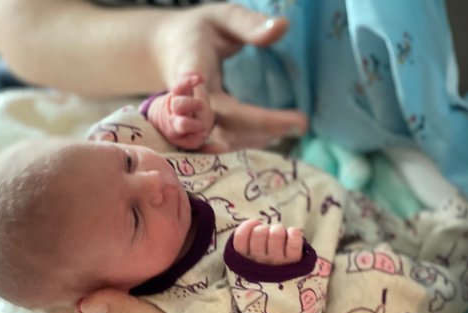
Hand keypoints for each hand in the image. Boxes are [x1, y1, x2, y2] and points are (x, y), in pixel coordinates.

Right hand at [155, 4, 307, 152]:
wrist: (167, 49)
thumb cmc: (198, 31)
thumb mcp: (222, 16)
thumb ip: (248, 23)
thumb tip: (282, 27)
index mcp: (193, 71)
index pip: (221, 104)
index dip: (255, 118)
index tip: (293, 120)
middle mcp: (191, 101)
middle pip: (224, 128)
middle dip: (262, 129)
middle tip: (300, 124)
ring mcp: (193, 117)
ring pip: (224, 140)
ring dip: (258, 138)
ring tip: (293, 127)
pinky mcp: (201, 126)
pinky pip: (223, 141)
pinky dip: (250, 140)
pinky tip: (274, 133)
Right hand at [233, 219, 302, 264]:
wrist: (285, 286)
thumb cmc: (264, 264)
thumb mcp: (247, 258)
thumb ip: (244, 243)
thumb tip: (253, 225)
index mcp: (245, 260)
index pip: (241, 237)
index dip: (248, 226)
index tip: (255, 226)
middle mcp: (259, 263)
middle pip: (259, 232)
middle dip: (265, 228)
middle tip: (268, 234)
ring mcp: (277, 262)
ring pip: (276, 234)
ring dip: (279, 229)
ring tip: (281, 236)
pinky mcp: (294, 261)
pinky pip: (293, 240)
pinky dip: (294, 233)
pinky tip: (292, 235)